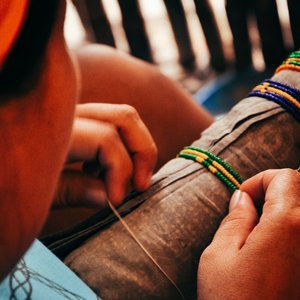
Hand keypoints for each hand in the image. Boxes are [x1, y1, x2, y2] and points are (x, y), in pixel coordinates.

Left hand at [54, 103, 156, 207]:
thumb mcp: (32, 196)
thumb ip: (73, 191)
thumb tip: (110, 196)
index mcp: (51, 131)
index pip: (106, 139)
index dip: (121, 171)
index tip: (117, 201)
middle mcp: (65, 113)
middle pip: (123, 117)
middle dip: (142, 151)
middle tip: (141, 184)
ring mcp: (71, 112)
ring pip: (120, 118)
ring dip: (133, 147)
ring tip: (120, 180)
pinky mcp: (75, 119)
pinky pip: (108, 123)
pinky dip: (119, 144)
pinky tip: (99, 169)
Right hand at [198, 169, 299, 299]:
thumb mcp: (219, 255)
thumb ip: (235, 219)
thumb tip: (243, 199)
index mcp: (288, 225)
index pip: (285, 177)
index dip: (260, 181)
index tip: (243, 199)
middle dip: (275, 192)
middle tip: (251, 213)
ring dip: (284, 211)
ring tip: (260, 233)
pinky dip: (292, 231)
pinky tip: (274, 251)